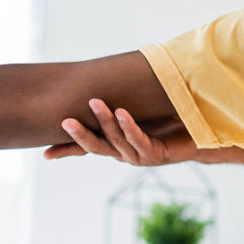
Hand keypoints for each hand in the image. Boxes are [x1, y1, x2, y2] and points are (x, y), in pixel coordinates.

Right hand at [44, 98, 198, 165]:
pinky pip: (139, 140)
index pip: (86, 149)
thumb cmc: (165, 122)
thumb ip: (116, 108)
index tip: (45, 154)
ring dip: (105, 121)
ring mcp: (139, 156)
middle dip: (80, 134)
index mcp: (116, 146)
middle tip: (65, 120)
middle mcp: (124, 154)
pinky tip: (122, 112)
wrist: (198, 135)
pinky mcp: (156, 155)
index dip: (67, 151)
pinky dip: (129, 126)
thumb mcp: (136, 113)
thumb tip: (97, 87)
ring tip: (95, 102)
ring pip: (116, 141)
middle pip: (96, 147)